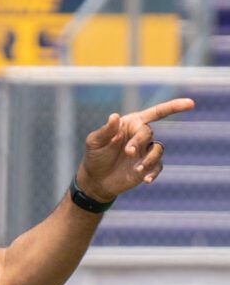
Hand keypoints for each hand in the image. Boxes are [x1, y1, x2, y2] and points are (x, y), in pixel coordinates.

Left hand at [76, 98, 194, 201]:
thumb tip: (115, 116)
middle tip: (127, 152)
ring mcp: (146, 152)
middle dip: (139, 141)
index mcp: (131, 124)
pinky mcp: (147, 167)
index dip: (173, 107)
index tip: (190, 104)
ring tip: (136, 168)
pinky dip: (153, 172)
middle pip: (149, 133)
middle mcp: (141, 136)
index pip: (155, 113)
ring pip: (158, 150)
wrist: (95, 180)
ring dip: (148, 158)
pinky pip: (157, 167)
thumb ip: (105, 131)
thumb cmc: (94, 156)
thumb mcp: (94, 143)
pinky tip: (145, 180)